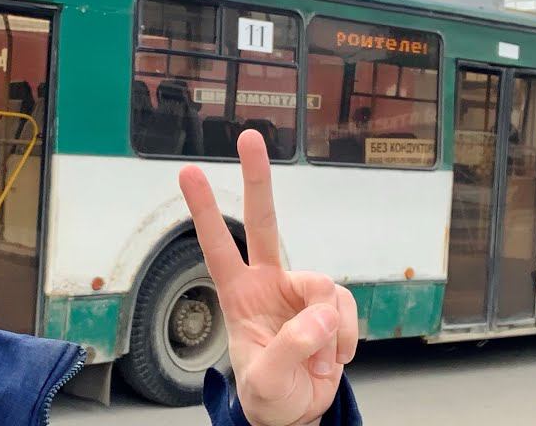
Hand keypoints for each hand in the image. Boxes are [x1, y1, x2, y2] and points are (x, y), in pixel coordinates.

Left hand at [180, 130, 357, 425]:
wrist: (299, 414)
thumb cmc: (269, 395)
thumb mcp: (266, 381)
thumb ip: (289, 348)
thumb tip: (318, 317)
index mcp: (238, 294)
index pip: (217, 245)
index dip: (204, 210)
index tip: (190, 172)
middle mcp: (269, 283)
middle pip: (264, 222)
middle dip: (258, 179)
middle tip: (249, 137)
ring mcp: (300, 292)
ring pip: (323, 285)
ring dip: (327, 328)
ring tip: (318, 358)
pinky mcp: (330, 306)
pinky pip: (346, 308)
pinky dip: (346, 337)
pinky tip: (335, 356)